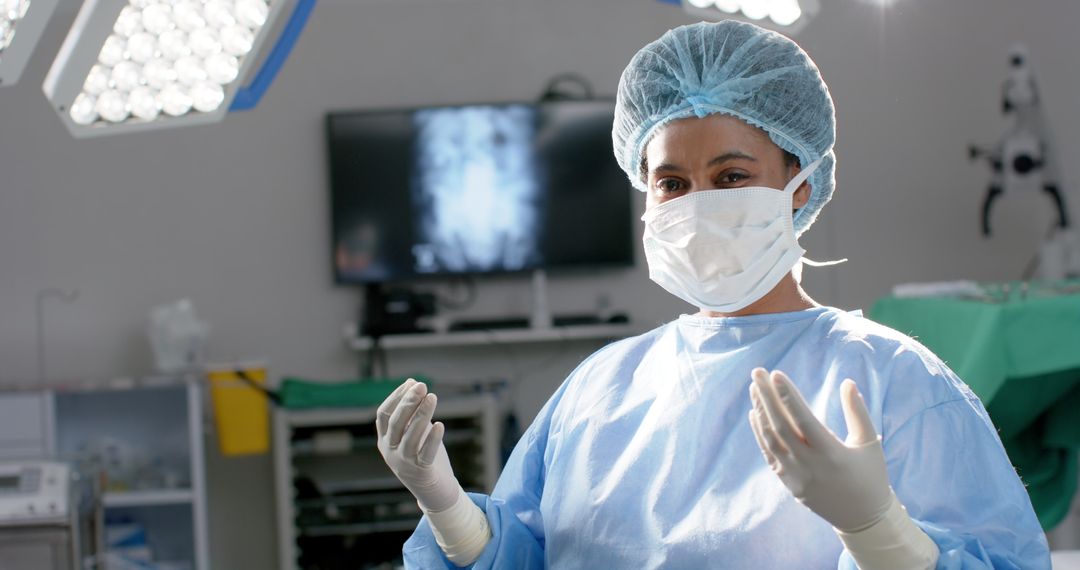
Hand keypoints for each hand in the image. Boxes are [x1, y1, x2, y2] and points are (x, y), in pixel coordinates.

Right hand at [376, 379, 458, 511]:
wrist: (435, 492)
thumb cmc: (424, 456)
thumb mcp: (415, 432)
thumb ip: (412, 411)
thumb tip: (412, 382)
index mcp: (385, 440)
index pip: (384, 414)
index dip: (396, 396)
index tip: (411, 382)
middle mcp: (389, 451)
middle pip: (396, 422)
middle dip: (408, 402)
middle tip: (422, 386)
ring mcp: (403, 463)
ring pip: (410, 435)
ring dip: (422, 414)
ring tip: (433, 397)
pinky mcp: (420, 473)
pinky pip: (425, 453)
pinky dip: (432, 439)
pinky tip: (440, 425)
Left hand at [748, 368, 892, 531]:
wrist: (862, 519)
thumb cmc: (871, 476)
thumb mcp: (870, 443)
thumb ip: (857, 412)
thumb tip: (847, 382)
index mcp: (832, 454)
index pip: (803, 419)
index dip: (788, 396)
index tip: (776, 374)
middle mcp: (810, 466)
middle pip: (781, 426)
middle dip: (767, 397)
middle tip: (758, 372)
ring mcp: (795, 476)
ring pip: (771, 439)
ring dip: (760, 411)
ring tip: (754, 387)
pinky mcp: (788, 483)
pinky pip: (769, 454)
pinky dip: (760, 433)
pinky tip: (754, 413)